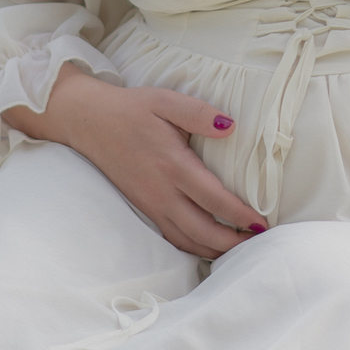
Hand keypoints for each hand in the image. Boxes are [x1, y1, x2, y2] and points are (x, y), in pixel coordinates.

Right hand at [3, 64, 263, 257]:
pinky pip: (171, 236)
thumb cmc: (131, 109)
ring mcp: (150, 204)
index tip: (261, 222)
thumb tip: (231, 127)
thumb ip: (199, 114)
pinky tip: (208, 245)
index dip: (239, 215)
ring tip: (240, 247)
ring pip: (186, 240)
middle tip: (259, 242)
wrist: (88, 121)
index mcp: (171, 165)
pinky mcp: (143, 207)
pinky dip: (193, 247)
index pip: (213, 199)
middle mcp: (161, 191)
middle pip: (202, 230)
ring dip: (215, 249)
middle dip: (232, 242)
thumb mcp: (165, 101)